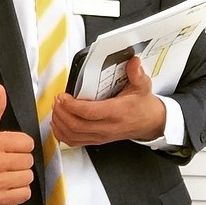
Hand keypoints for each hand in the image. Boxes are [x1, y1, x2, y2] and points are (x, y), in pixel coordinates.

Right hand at [0, 85, 33, 204]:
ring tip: (8, 171)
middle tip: (8, 159)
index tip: (11, 146)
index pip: (27, 143)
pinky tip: (8, 184)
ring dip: (21, 175)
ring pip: (28, 177)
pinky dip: (20, 190)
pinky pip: (24, 193)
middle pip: (28, 160)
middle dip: (21, 159)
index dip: (21, 144)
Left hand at [51, 57, 165, 145]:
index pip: (90, 113)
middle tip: (57, 100)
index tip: (63, 96)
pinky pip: (74, 142)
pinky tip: (58, 123)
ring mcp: (100, 136)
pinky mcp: (96, 140)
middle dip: (62, 112)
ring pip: (73, 135)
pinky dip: (62, 134)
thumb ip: (136, 74)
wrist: (150, 123)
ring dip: (59, 122)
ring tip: (56, 108)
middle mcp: (107, 127)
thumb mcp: (143, 86)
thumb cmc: (143, 105)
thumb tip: (133, 62)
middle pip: (77, 126)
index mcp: (117, 113)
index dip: (73, 105)